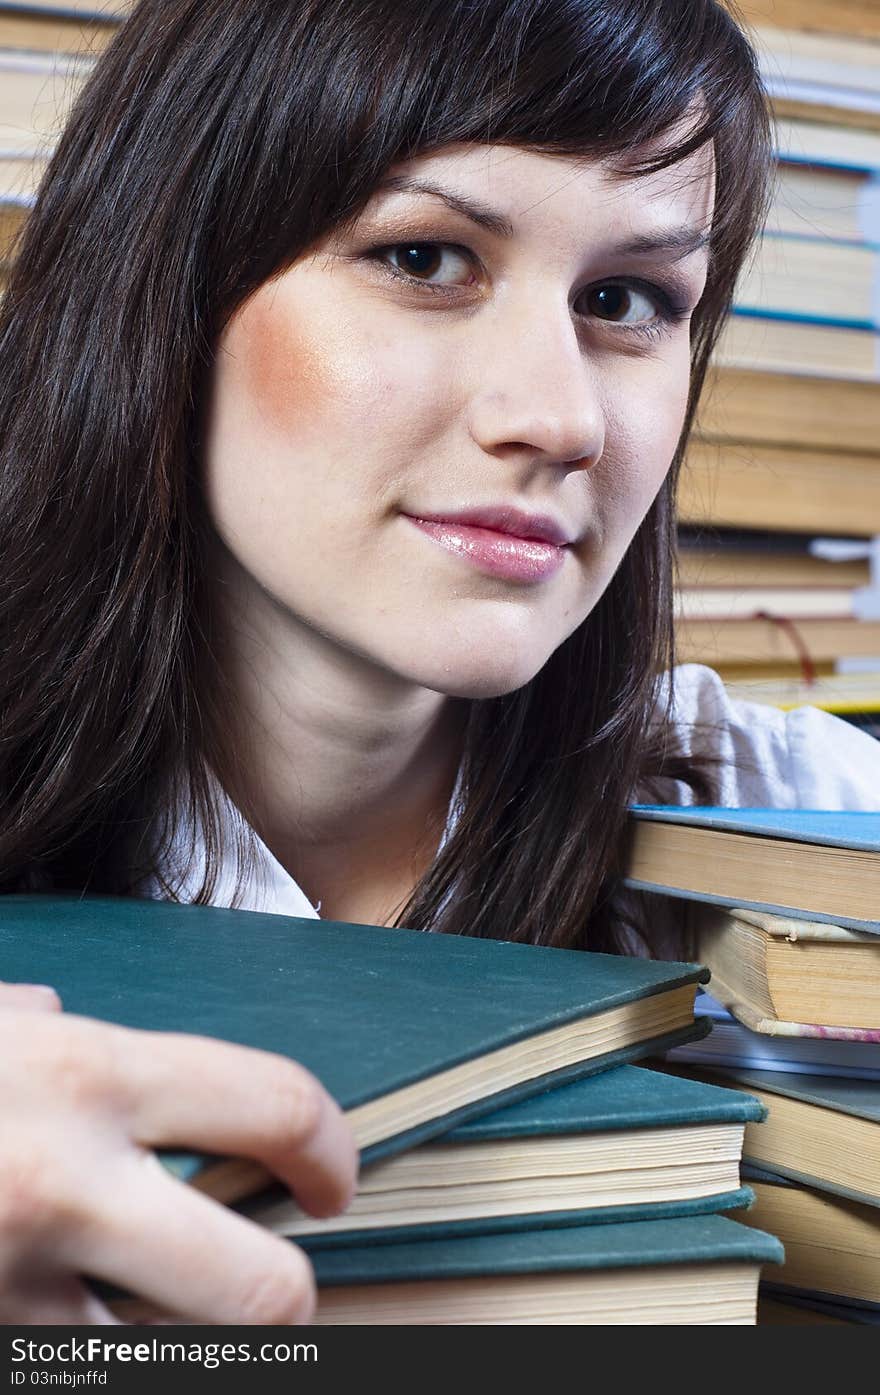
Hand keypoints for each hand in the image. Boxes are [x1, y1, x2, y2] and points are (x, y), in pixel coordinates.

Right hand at [0, 981, 357, 1323]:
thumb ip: (29, 1026)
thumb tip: (46, 1013)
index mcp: (88, 1074)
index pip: (277, 1108)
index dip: (332, 1151)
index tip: (334, 1181)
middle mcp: (68, 1185)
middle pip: (260, 1284)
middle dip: (286, 1295)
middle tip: (277, 1286)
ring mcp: (17, 1281)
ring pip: (170, 1354)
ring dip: (177, 1331)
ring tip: (151, 1299)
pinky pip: (75, 1364)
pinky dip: (82, 1347)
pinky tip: (56, 1308)